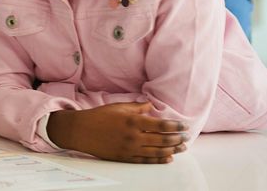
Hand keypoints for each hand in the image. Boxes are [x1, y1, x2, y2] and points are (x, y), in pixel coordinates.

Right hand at [47, 102, 188, 163]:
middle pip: (163, 140)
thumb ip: (137, 107)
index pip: (161, 125)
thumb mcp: (118, 107)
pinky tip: (168, 158)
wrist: (80, 131)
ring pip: (157, 152)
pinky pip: (146, 160)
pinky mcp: (125, 157)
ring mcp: (129, 148)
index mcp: (132, 121)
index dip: (176, 126)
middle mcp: (133, 136)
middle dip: (177, 139)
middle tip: (186, 138)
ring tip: (182, 148)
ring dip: (172, 150)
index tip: (184, 126)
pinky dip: (159, 160)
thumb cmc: (98, 116)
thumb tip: (152, 106)